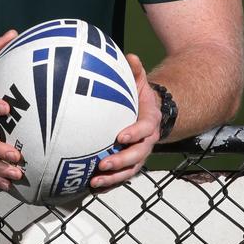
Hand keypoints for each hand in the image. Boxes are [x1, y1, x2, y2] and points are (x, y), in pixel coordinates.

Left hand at [90, 53, 159, 189]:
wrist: (152, 115)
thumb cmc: (139, 97)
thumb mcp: (140, 83)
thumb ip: (136, 72)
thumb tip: (131, 56)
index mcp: (149, 123)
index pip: (144, 130)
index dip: (134, 134)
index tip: (120, 137)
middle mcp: (146, 142)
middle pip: (137, 156)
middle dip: (121, 162)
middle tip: (103, 164)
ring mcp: (138, 155)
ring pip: (129, 171)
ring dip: (113, 178)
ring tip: (95, 181)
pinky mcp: (129, 163)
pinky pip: (121, 176)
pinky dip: (109, 183)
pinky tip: (91, 187)